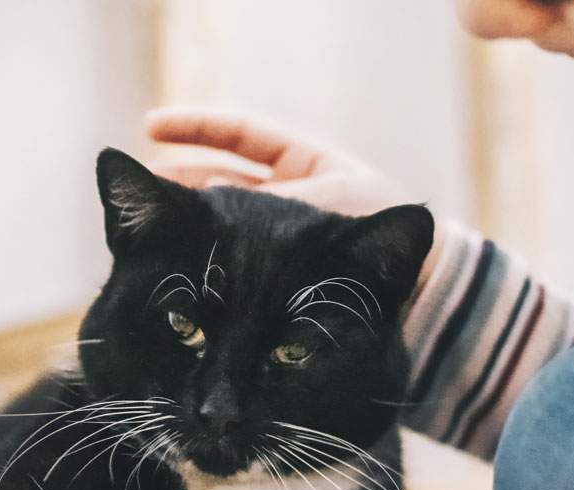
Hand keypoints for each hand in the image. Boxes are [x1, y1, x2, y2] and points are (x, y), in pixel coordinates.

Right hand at [145, 107, 442, 288]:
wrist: (425, 281)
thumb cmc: (388, 231)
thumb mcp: (327, 204)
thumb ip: (277, 203)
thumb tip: (215, 197)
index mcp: (305, 160)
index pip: (241, 133)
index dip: (197, 127)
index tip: (153, 125)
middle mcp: (291, 193)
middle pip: (224, 177)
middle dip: (185, 178)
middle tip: (148, 183)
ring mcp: (287, 230)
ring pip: (229, 216)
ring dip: (195, 216)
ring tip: (157, 224)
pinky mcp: (287, 266)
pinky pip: (245, 252)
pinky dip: (215, 256)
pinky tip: (185, 266)